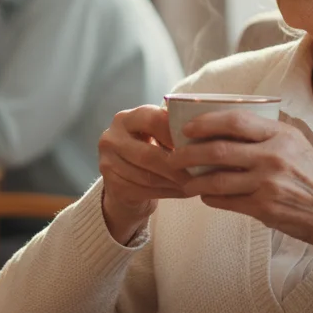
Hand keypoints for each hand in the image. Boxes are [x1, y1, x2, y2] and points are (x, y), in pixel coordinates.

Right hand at [97, 105, 193, 243]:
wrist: (125, 180)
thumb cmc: (149, 150)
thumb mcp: (156, 134)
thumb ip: (171, 130)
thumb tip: (204, 134)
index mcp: (125, 119)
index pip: (151, 120)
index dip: (174, 133)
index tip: (197, 143)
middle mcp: (110, 138)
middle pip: (148, 154)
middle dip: (176, 166)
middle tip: (199, 173)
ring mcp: (107, 163)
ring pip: (147, 176)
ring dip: (174, 182)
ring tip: (196, 184)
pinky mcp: (111, 185)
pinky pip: (143, 191)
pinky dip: (168, 193)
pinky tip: (184, 192)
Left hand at [170, 111, 312, 251]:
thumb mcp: (300, 145)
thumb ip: (269, 136)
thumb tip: (229, 129)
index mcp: (282, 135)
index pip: (235, 121)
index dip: (206, 122)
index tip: (187, 127)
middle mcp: (274, 156)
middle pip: (217, 150)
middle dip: (188, 154)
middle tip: (174, 157)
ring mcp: (269, 184)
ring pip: (217, 179)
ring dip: (194, 181)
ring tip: (184, 182)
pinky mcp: (265, 208)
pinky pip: (226, 202)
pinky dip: (211, 199)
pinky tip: (206, 197)